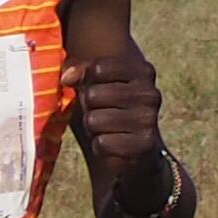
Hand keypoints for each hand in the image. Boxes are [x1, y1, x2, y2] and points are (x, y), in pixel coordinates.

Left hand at [69, 47, 169, 210]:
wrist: (134, 149)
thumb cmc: (108, 108)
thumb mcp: (94, 83)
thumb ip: (79, 70)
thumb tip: (67, 78)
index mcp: (142, 71)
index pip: (97, 68)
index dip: (86, 81)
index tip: (94, 87)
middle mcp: (150, 93)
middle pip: (92, 95)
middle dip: (88, 108)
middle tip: (102, 113)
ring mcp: (149, 119)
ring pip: (94, 120)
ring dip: (92, 128)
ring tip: (108, 128)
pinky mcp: (144, 144)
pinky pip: (101, 143)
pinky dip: (100, 147)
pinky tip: (114, 143)